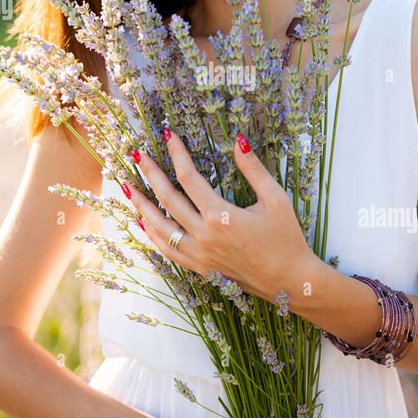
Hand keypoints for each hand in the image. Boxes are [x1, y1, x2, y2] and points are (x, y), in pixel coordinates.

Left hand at [125, 128, 318, 302]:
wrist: (290, 282)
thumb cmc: (287, 239)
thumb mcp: (276, 199)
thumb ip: (254, 169)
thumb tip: (239, 140)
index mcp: (220, 216)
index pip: (189, 177)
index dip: (177, 153)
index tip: (169, 136)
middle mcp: (203, 235)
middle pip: (167, 198)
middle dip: (150, 174)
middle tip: (137, 154)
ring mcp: (199, 255)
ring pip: (159, 227)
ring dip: (141, 205)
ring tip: (127, 186)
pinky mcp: (200, 268)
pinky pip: (167, 250)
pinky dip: (152, 234)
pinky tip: (143, 222)